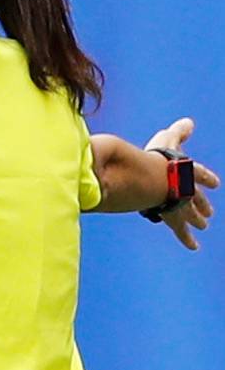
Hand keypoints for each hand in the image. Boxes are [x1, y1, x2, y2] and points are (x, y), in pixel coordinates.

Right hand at [143, 118, 217, 250]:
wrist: (154, 180)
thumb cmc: (158, 160)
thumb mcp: (168, 140)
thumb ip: (178, 132)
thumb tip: (188, 122)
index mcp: (188, 171)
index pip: (201, 174)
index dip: (207, 178)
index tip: (216, 184)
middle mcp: (189, 189)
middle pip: (198, 198)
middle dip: (203, 205)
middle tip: (209, 213)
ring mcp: (183, 204)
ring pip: (192, 214)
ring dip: (197, 220)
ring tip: (203, 227)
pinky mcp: (174, 217)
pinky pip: (182, 231)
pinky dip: (187, 239)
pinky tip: (195, 247)